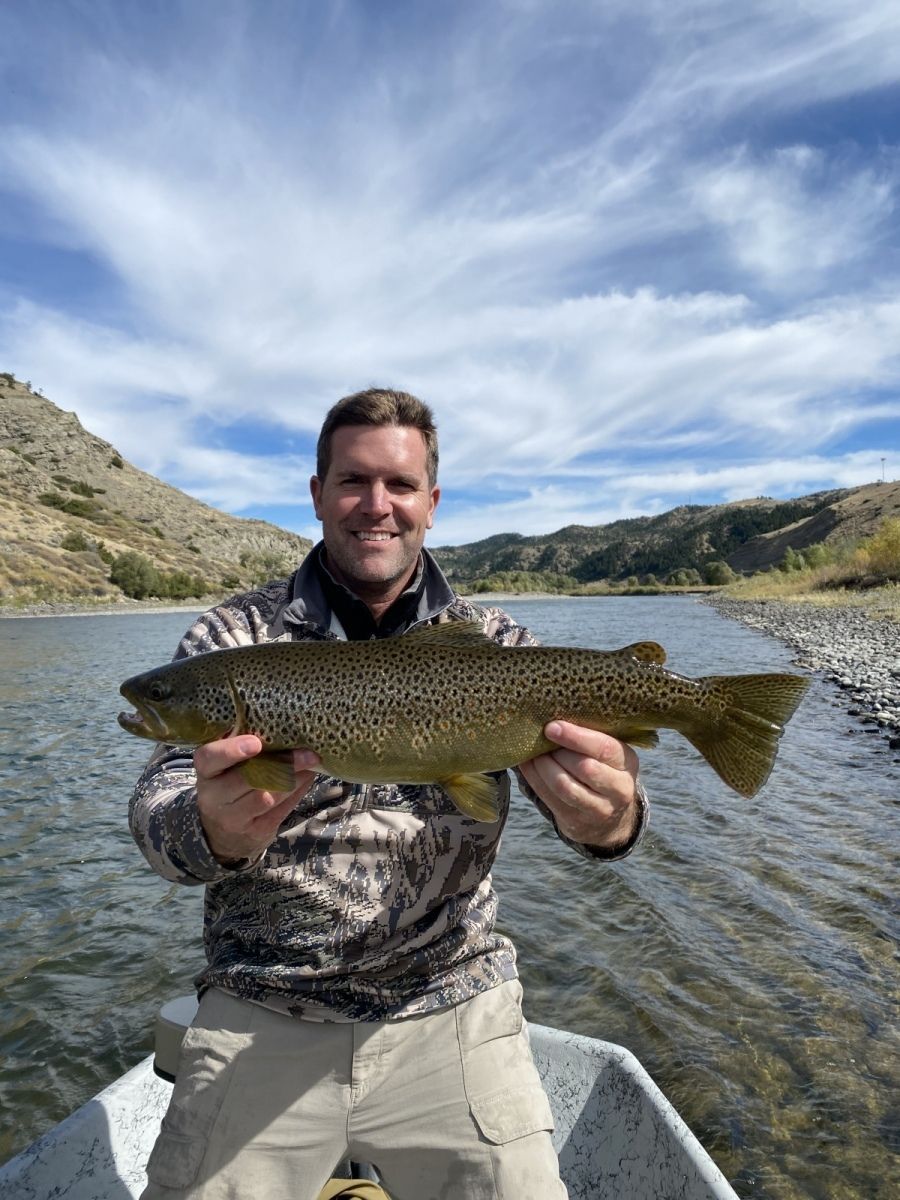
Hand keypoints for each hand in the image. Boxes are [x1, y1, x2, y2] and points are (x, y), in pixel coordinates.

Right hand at [194, 736, 320, 863]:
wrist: (226, 833)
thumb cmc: (230, 784)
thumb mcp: (226, 766)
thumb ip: (243, 748)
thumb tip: (283, 727)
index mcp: (206, 771)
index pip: (210, 758)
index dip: (231, 750)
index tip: (256, 742)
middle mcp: (214, 796)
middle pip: (248, 778)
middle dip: (282, 763)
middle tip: (307, 751)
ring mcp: (233, 818)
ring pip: (267, 795)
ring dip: (294, 777)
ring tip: (312, 761)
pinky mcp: (255, 831)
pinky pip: (280, 809)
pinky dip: (297, 791)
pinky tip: (307, 777)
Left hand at [518, 721, 640, 849]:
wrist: (609, 819)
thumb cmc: (602, 771)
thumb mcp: (607, 755)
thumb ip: (589, 738)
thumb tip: (551, 715)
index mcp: (627, 762)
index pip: (604, 747)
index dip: (576, 737)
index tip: (551, 727)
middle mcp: (619, 788)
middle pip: (584, 767)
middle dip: (557, 752)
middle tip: (539, 739)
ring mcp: (599, 809)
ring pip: (564, 785)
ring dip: (543, 766)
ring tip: (532, 752)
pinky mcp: (577, 821)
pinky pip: (550, 798)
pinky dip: (534, 779)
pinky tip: (527, 766)